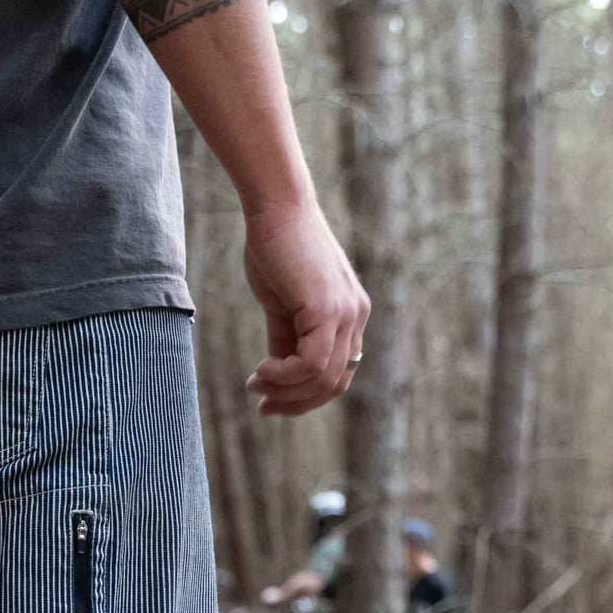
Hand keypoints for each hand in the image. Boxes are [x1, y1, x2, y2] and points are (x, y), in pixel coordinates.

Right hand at [243, 194, 369, 416]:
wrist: (276, 209)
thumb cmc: (276, 250)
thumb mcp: (283, 307)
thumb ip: (287, 341)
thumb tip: (277, 377)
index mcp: (350, 316)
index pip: (337, 375)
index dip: (304, 397)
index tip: (269, 401)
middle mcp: (357, 317)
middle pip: (333, 385)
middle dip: (295, 402)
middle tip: (261, 403)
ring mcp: (347, 314)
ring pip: (322, 379)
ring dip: (284, 390)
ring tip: (256, 384)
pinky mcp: (328, 310)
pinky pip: (312, 364)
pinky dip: (285, 376)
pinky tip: (262, 370)